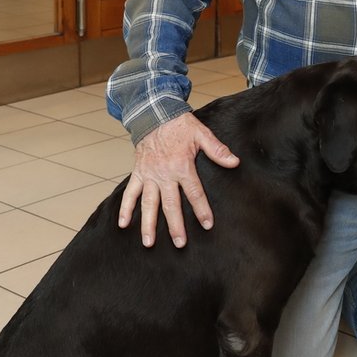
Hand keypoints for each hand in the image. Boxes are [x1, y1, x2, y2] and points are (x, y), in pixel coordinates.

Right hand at [118, 114, 239, 247]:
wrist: (154, 113)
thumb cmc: (179, 125)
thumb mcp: (201, 134)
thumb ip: (217, 150)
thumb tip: (234, 162)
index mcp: (182, 166)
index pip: (194, 192)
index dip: (201, 209)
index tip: (207, 225)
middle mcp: (164, 174)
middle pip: (170, 204)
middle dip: (175, 225)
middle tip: (180, 243)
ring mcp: (149, 175)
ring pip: (148, 203)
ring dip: (148, 224)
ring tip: (149, 243)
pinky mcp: (138, 173)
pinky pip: (130, 193)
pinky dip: (124, 208)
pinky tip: (122, 224)